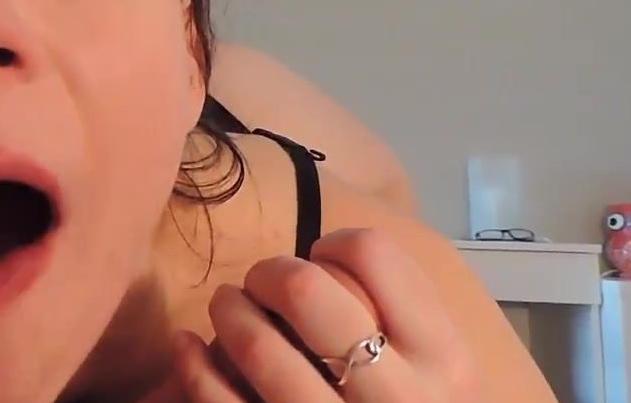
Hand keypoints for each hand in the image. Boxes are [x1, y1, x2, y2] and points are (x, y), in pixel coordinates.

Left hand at [141, 228, 479, 401]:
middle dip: (269, 272)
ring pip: (258, 346)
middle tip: (261, 282)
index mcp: (444, 360)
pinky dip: (193, 365)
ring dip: (228, 311)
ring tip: (225, 305)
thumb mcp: (440, 377)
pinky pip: (223, 402)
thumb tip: (331, 257)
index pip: (375, 255)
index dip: (334, 244)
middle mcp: (397, 397)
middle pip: (306, 290)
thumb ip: (407, 322)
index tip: (318, 260)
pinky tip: (186, 346)